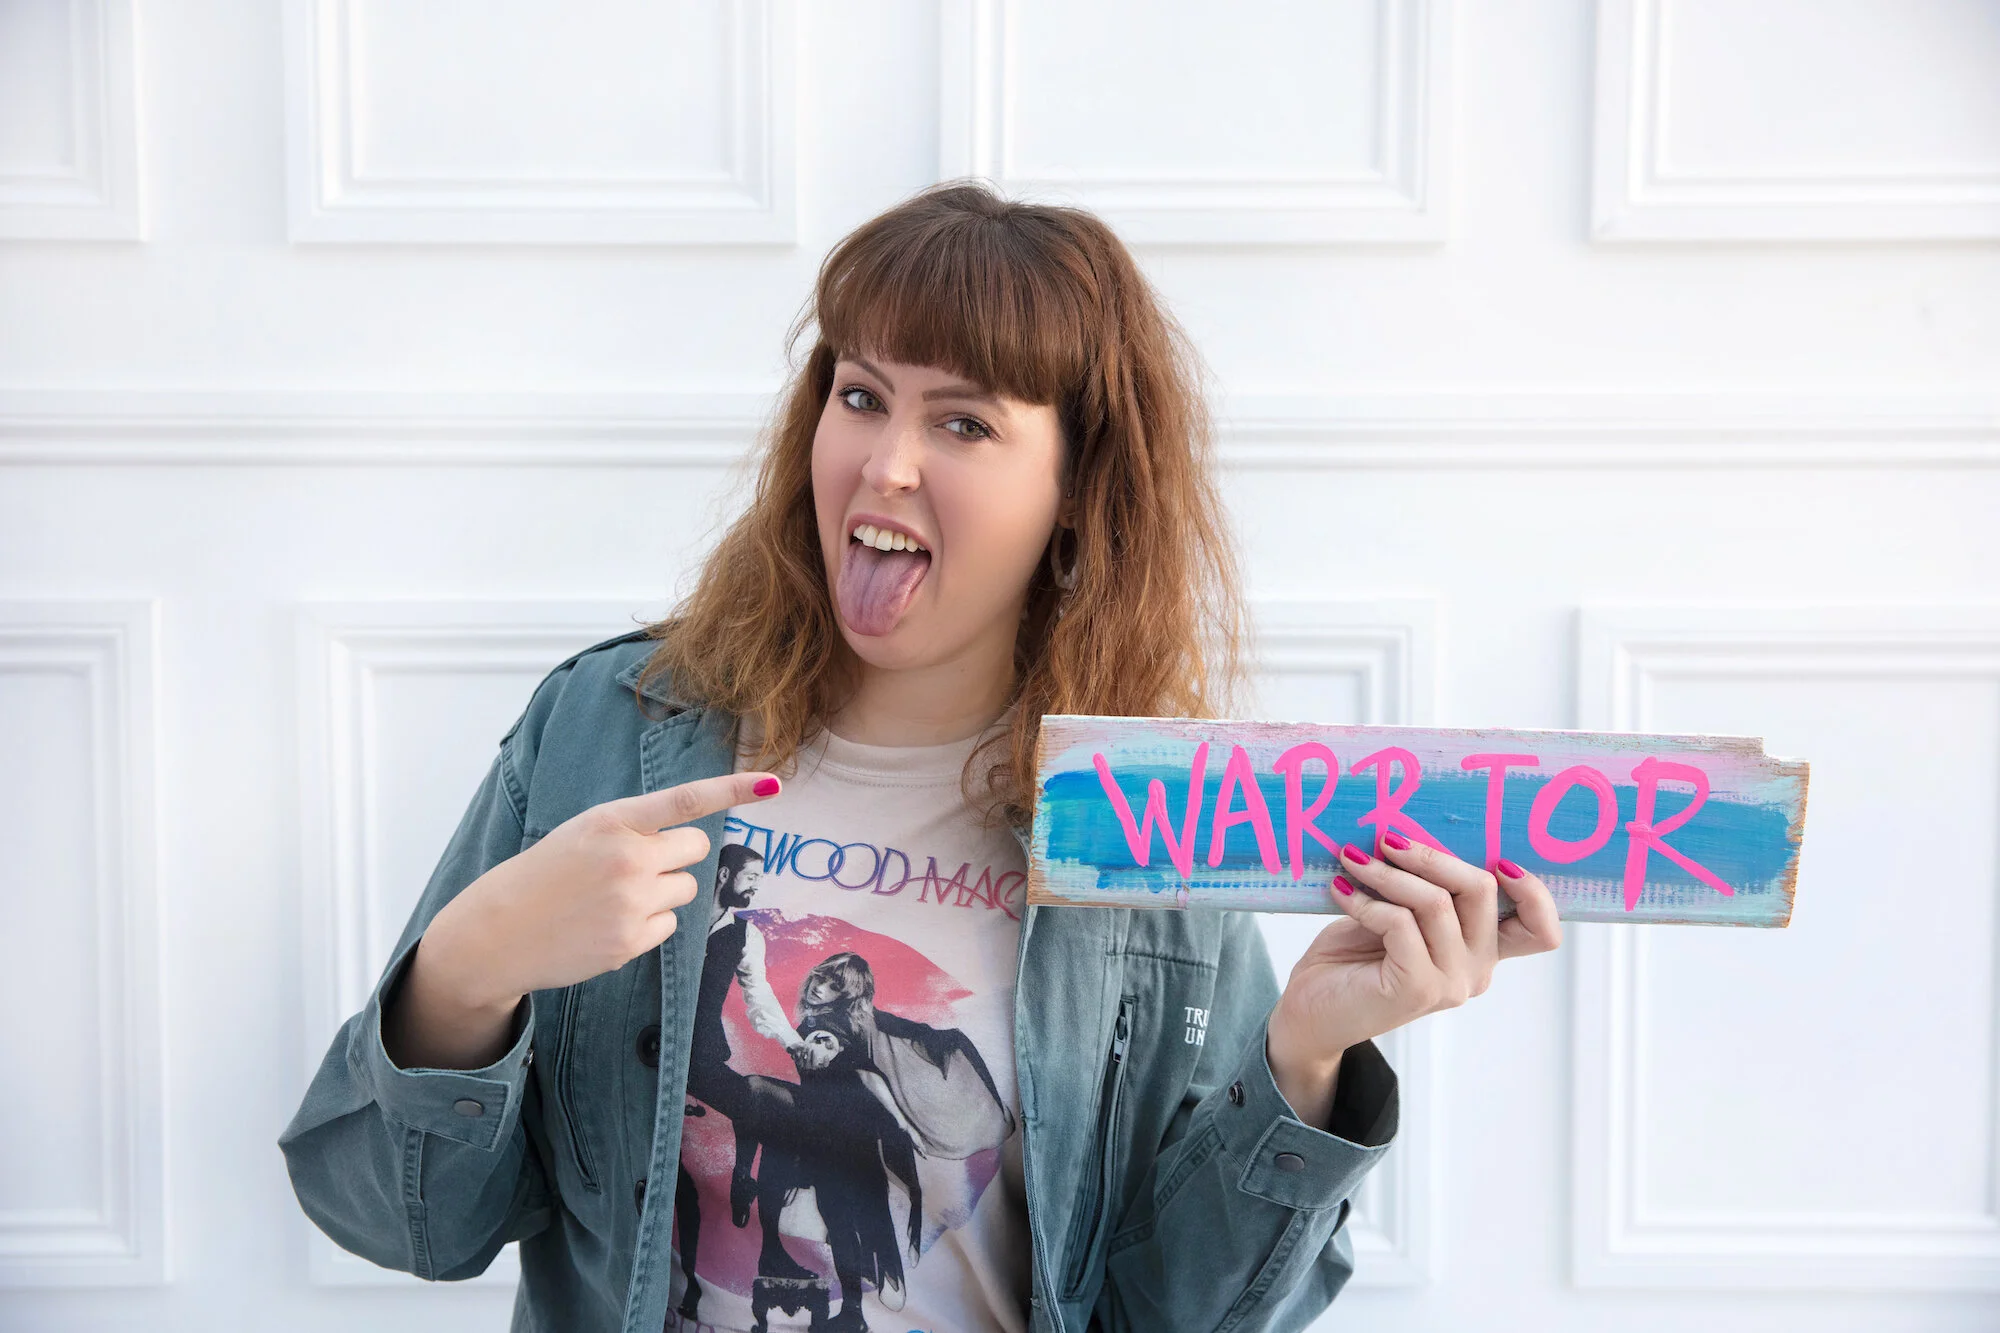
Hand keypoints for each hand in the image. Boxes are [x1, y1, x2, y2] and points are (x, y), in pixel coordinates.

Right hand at [422, 770, 782, 1011]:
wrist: (495, 933)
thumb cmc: (545, 875)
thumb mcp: (584, 833)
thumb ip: (635, 829)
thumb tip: (691, 844)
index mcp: (612, 820)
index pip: (684, 800)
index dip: (732, 789)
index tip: (773, 785)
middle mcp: (627, 858)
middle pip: (697, 849)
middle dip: (677, 857)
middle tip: (637, 867)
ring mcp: (631, 902)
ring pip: (686, 890)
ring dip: (662, 892)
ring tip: (614, 898)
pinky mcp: (631, 941)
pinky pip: (670, 926)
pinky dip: (649, 925)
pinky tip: (609, 925)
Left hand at [1267, 835, 1562, 1071]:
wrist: (1310, 1011)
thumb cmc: (1352, 957)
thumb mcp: (1396, 913)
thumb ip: (1422, 890)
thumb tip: (1415, 833)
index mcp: (1482, 950)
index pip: (1541, 930)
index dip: (1533, 891)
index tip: (1497, 860)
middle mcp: (1478, 970)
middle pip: (1483, 891)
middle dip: (1432, 856)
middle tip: (1387, 840)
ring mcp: (1451, 983)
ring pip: (1437, 902)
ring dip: (1388, 873)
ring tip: (1353, 859)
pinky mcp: (1418, 988)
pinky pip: (1400, 923)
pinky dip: (1367, 901)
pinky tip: (1342, 892)